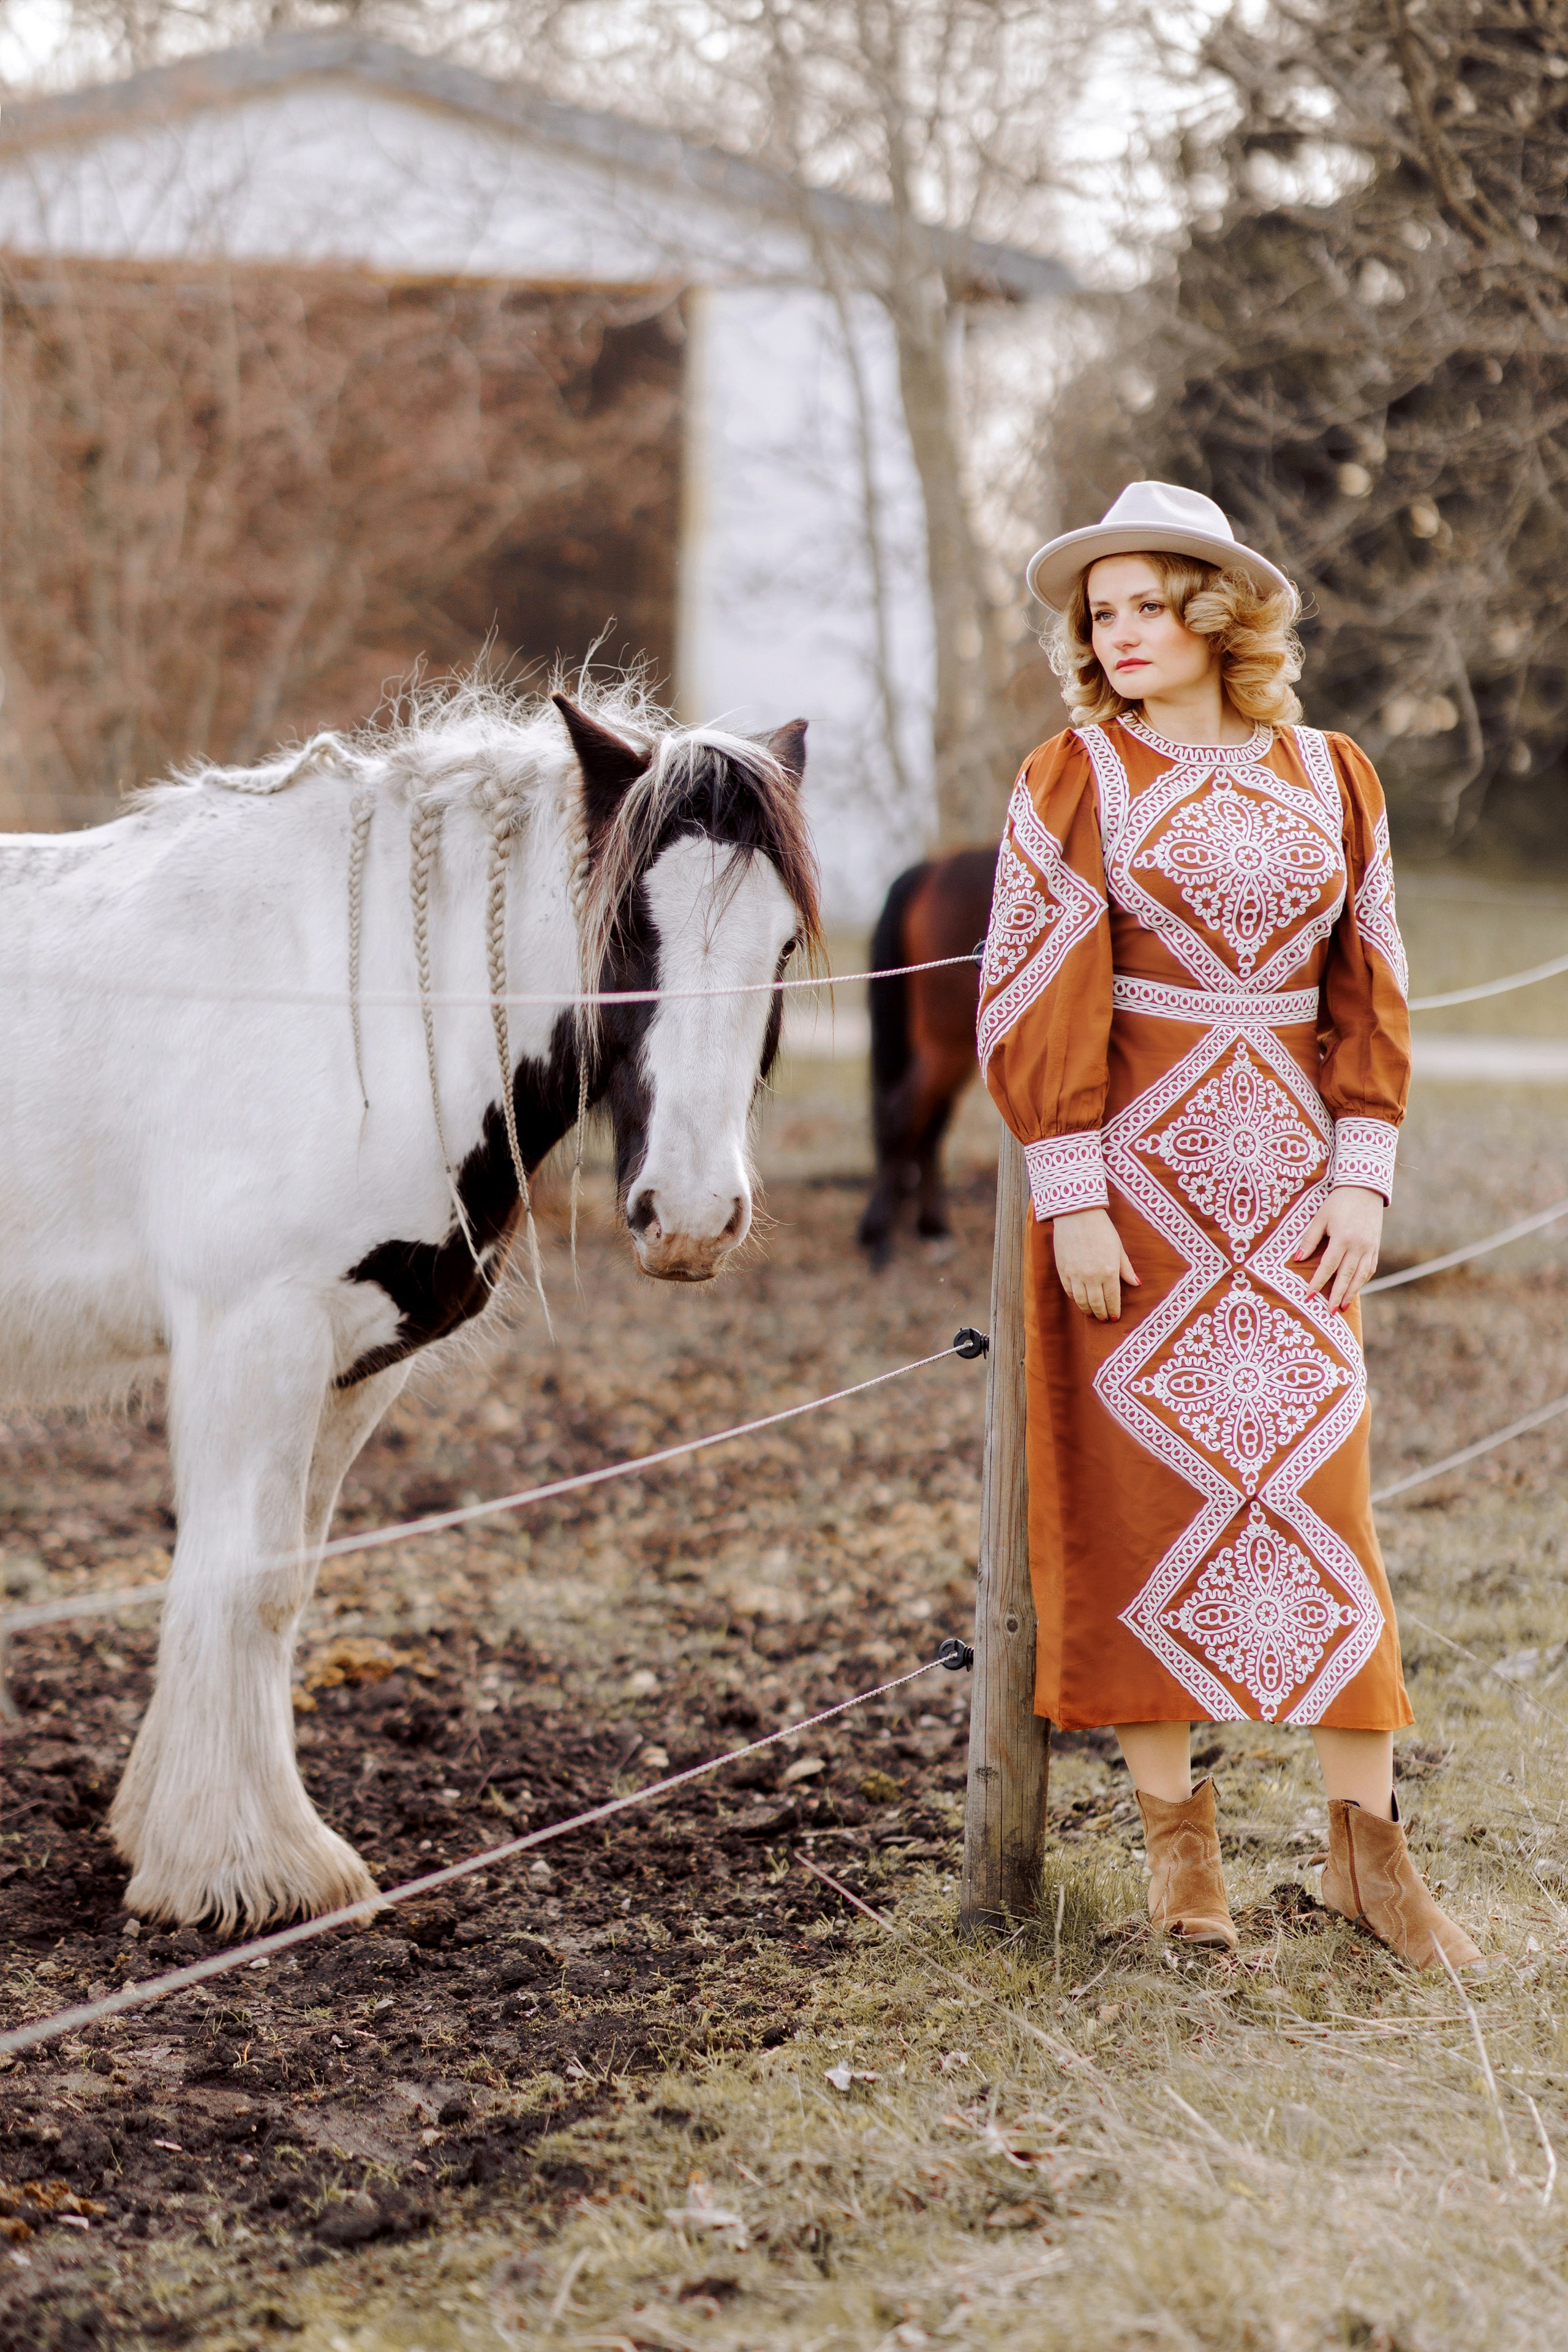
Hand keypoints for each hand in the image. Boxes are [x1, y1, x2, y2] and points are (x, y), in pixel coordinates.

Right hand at [1053, 1207, 1139, 1321]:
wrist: (1077, 1215)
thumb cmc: (1102, 1229)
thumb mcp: (1118, 1248)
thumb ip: (1126, 1268)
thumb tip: (1136, 1284)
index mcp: (1109, 1271)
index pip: (1112, 1299)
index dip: (1114, 1311)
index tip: (1115, 1318)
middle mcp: (1092, 1276)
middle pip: (1096, 1304)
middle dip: (1101, 1314)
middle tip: (1104, 1319)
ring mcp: (1075, 1274)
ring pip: (1081, 1301)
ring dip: (1088, 1310)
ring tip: (1092, 1314)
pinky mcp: (1063, 1270)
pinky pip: (1069, 1291)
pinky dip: (1075, 1299)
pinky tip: (1079, 1300)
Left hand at [1295, 1185, 1382, 1312]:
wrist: (1365, 1189)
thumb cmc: (1338, 1203)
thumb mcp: (1320, 1218)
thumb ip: (1309, 1240)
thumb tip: (1297, 1260)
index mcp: (1342, 1238)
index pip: (1328, 1266)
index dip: (1318, 1282)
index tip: (1309, 1296)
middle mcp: (1358, 1245)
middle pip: (1346, 1275)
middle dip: (1336, 1295)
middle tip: (1328, 1311)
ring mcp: (1370, 1247)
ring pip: (1361, 1275)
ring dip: (1351, 1292)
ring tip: (1342, 1306)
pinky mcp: (1376, 1246)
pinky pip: (1370, 1268)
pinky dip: (1362, 1280)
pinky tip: (1354, 1289)